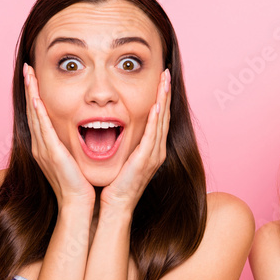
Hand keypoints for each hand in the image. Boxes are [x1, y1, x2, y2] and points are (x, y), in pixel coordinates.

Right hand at [23, 63, 95, 209]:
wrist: (77, 203)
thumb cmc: (78, 184)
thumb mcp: (73, 158)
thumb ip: (71, 144)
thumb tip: (82, 132)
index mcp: (46, 145)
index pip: (38, 114)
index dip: (35, 94)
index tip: (34, 77)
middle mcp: (41, 145)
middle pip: (32, 110)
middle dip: (30, 88)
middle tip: (28, 69)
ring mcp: (44, 149)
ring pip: (35, 115)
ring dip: (32, 93)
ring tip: (29, 75)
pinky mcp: (51, 154)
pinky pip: (43, 129)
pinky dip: (39, 113)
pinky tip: (37, 99)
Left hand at [99, 69, 170, 213]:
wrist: (117, 205)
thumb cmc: (115, 184)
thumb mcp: (122, 158)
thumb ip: (124, 143)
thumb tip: (113, 127)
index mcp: (151, 149)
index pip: (158, 118)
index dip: (160, 98)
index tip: (160, 80)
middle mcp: (156, 150)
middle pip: (164, 116)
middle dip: (165, 93)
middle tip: (166, 73)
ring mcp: (154, 155)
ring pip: (162, 122)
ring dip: (163, 100)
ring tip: (164, 82)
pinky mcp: (146, 161)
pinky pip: (153, 136)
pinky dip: (155, 121)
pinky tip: (156, 106)